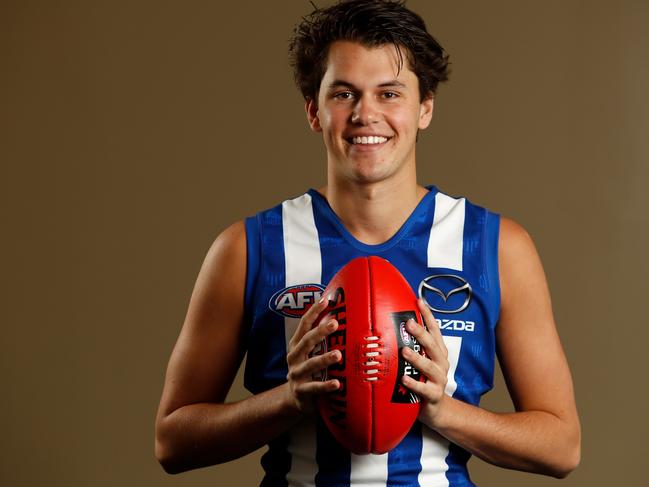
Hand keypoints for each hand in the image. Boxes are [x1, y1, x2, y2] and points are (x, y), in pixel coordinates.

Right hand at [285, 297, 341, 412]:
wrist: (294, 398)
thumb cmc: (308, 370)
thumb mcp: (310, 353)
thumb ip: (321, 339)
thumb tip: (342, 317)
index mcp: (296, 345)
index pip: (304, 325)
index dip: (313, 312)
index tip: (325, 300)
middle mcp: (294, 357)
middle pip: (306, 341)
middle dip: (320, 332)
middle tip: (335, 323)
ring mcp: (297, 374)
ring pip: (311, 364)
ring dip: (324, 359)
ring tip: (338, 354)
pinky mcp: (301, 391)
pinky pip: (314, 388)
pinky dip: (325, 386)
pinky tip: (337, 383)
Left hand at [401, 298, 449, 426]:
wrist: (437, 410)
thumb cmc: (424, 380)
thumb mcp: (421, 361)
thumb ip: (412, 346)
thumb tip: (391, 326)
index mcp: (438, 352)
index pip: (435, 330)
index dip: (428, 315)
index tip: (419, 300)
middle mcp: (441, 363)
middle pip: (432, 345)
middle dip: (421, 333)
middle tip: (408, 323)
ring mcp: (439, 380)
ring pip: (429, 366)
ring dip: (417, 358)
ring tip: (404, 350)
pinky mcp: (434, 396)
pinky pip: (424, 389)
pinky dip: (414, 384)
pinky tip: (403, 379)